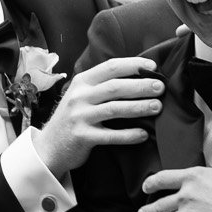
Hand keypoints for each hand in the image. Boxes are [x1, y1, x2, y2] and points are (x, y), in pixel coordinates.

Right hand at [32, 59, 162, 174]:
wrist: (50, 146)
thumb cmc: (75, 117)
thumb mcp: (83, 95)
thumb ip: (103, 85)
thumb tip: (140, 76)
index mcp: (82, 82)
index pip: (110, 67)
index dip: (134, 65)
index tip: (154, 67)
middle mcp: (79, 96)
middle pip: (115, 87)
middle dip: (141, 86)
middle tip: (161, 87)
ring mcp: (79, 116)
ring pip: (114, 109)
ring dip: (139, 107)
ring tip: (158, 107)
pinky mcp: (82, 137)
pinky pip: (110, 135)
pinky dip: (128, 135)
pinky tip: (144, 134)